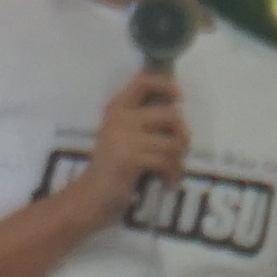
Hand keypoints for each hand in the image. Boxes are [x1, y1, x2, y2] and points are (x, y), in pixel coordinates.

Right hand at [85, 70, 190, 211]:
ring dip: (179, 161)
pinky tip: (166, 182)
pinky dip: (172, 175)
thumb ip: (144, 122)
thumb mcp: (124, 136)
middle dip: (184, 136)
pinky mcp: (130, 158)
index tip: (179, 96)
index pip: (142, 82)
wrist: (92, 195)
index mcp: (118, 108)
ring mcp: (124, 137)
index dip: (165, 84)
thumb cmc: (114, 166)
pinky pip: (167, 162)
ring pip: (174, 142)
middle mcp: (120, 117)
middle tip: (179, 153)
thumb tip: (178, 111)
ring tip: (171, 171)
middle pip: (172, 115)